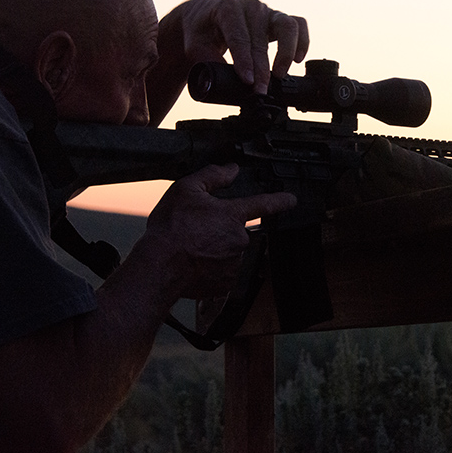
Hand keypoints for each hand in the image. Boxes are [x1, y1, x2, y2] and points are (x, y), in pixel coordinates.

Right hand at [143, 164, 295, 298]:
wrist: (160, 265)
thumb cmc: (171, 229)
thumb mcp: (186, 189)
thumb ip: (213, 176)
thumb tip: (231, 170)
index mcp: (233, 215)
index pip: (264, 204)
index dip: (280, 200)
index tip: (291, 200)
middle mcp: (239, 239)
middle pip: (236, 231)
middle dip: (220, 231)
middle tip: (196, 233)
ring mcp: (235, 262)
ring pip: (229, 252)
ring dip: (216, 250)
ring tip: (192, 250)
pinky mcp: (227, 283)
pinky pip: (223, 273)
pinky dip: (211, 269)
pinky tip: (195, 264)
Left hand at [173, 0, 308, 93]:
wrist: (206, 14)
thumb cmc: (201, 29)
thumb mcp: (194, 44)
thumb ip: (206, 59)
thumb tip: (221, 78)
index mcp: (228, 9)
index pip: (239, 37)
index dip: (244, 61)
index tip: (248, 81)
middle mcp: (251, 7)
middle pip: (261, 40)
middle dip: (262, 69)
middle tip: (260, 90)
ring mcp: (267, 12)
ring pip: (287, 27)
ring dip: (286, 53)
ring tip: (280, 74)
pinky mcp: (278, 18)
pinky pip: (298, 25)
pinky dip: (302, 41)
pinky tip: (297, 59)